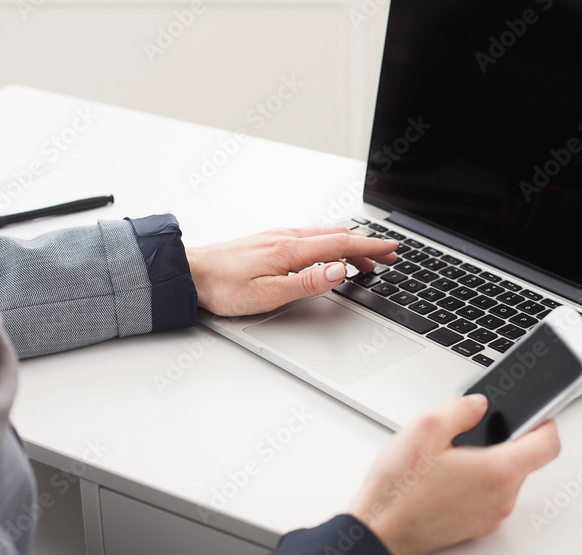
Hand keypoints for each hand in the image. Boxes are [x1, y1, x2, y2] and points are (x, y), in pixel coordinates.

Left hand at [185, 227, 397, 316]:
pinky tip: (327, 252)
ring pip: (323, 235)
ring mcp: (276, 236)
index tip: (392, 249)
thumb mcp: (269, 293)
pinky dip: (329, 243)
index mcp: (291, 249)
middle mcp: (286, 237)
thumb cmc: (222, 286)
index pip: (341, 244)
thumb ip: (308, 282)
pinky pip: (309, 237)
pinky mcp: (268, 241)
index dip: (371, 247)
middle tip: (388, 256)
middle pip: (337, 236)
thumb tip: (340, 270)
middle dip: (366, 245)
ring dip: (348, 244)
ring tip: (364, 259)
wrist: (188, 272)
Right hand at [349, 395, 560, 554]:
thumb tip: (477, 405)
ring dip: (487, 464)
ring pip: (505, 480)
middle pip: (525, 462)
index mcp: (498, 471)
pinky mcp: (476, 529)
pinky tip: (444, 478)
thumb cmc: (399, 490)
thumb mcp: (425, 428)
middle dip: (504, 442)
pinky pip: (488, 498)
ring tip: (448, 457)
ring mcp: (490, 517)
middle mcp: (501, 498)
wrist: (380, 533)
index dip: (545, 423)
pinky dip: (475, 484)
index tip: (535, 414)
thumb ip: (461, 408)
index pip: (548, 445)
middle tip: (470, 433)